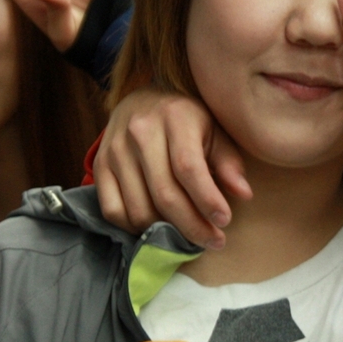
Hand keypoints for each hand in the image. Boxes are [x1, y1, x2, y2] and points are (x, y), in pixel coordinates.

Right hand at [94, 88, 251, 248]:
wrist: (142, 101)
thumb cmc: (186, 121)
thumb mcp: (214, 130)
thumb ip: (228, 162)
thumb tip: (243, 194)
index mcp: (175, 117)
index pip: (188, 168)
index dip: (207, 200)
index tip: (224, 221)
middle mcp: (140, 132)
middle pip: (164, 194)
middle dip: (192, 226)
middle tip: (214, 240)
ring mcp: (115, 149)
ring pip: (139, 208)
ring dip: (166, 232)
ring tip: (188, 235)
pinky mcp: (100, 165)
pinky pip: (112, 209)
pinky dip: (135, 228)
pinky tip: (156, 227)